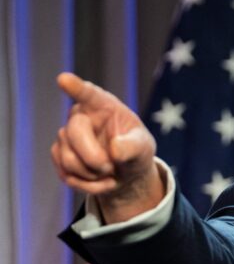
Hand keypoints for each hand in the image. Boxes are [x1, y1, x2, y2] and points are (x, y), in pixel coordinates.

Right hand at [51, 72, 163, 222]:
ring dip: (93, 175)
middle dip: (94, 158)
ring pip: (69, 159)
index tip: (63, 79)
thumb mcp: (143, 148)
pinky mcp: (59, 155)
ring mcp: (66, 135)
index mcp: (104, 106)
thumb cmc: (136, 152)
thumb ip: (133, 146)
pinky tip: (101, 181)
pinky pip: (67, 174)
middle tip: (111, 167)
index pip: (88, 94)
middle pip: (74, 133)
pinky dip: (87, 185)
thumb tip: (115, 149)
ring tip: (110, 173)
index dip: (76, 87)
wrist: (125, 173)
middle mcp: (81, 116)